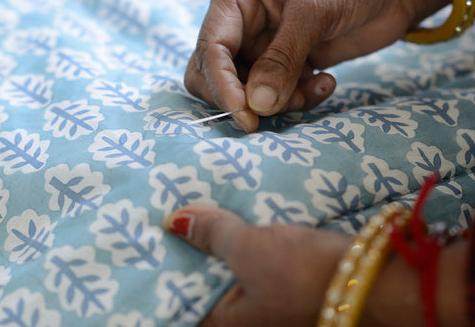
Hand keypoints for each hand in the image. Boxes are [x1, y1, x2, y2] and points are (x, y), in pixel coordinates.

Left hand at [163, 205, 350, 326]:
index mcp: (228, 324)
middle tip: (171, 216)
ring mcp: (264, 302)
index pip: (181, 301)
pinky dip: (239, 242)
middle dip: (190, 250)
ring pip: (227, 269)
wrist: (373, 278)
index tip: (153, 241)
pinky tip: (231, 218)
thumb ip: (212, 234)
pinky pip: (249, 262)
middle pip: (204, 281)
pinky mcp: (282, 283)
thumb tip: (173, 221)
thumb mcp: (251, 249)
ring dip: (216, 243)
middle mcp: (244, 319)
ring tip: (195, 212)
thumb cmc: (304, 273)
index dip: (166, 270)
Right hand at [184, 0, 448, 131]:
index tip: (243, 112)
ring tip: (312, 90)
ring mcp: (262, 45)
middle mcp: (241, 21)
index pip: (211, 46)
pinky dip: (298, 99)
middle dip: (238, 97)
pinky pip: (276, 96)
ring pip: (245, 91)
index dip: (221, 82)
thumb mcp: (315, 9)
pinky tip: (326, 82)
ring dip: (275, 101)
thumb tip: (257, 106)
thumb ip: (283, 58)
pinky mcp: (286, 65)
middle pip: (214, 73)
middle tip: (263, 116)